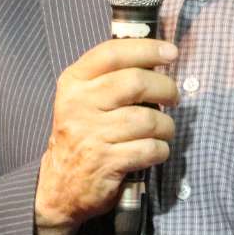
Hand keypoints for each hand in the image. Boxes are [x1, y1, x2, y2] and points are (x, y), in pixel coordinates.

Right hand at [35, 38, 179, 230]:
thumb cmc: (82, 135)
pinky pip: (150, 149)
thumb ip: (111, 77)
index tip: (171, 53)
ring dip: (166, 126)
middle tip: (173, 97)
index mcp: (74, 82)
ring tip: (164, 130)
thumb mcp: (83, 100)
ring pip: (148, 119)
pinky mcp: (106, 162)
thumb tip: (156, 58)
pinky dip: (161, 150)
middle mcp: (79, 104)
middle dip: (166, 88)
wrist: (60, 185)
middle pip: (136, 82)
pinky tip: (155, 150)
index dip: (146, 49)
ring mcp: (91, 134)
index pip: (112, 53)